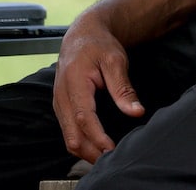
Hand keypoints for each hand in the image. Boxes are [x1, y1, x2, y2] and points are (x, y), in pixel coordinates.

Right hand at [52, 16, 145, 162]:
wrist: (82, 34)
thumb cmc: (99, 45)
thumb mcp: (115, 60)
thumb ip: (123, 88)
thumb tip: (136, 112)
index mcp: (74, 82)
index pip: (84, 118)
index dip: (98, 138)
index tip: (112, 150)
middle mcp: (62, 95)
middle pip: (72, 135)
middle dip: (91, 152)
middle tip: (113, 161)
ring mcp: (59, 102)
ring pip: (68, 137)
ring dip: (86, 151)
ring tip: (107, 158)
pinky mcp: (62, 106)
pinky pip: (68, 131)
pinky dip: (81, 142)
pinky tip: (97, 147)